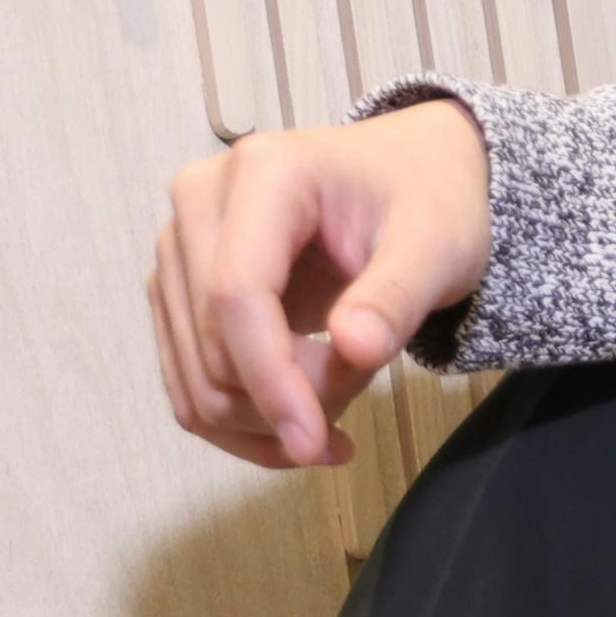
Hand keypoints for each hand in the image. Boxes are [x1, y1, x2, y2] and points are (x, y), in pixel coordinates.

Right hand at [149, 98, 493, 468]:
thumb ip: (396, 297)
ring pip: (196, 378)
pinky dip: (247, 421)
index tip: (313, 442)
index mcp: (261, 174)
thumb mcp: (437, 245)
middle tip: (364, 384)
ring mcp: (180, 248)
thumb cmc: (427, 199)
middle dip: (285, 398)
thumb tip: (354, 349)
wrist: (411, 174)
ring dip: (269, 416)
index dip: (270, 378)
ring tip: (345, 391)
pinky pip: (192, 384)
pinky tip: (309, 420)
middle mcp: (200, 202)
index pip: (236, 295)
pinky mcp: (179, 289)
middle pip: (211, 344)